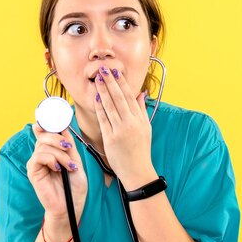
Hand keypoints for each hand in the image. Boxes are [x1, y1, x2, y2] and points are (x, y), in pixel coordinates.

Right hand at [26, 124, 87, 226]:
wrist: (71, 207)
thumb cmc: (74, 188)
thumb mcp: (76, 161)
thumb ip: (69, 145)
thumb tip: (64, 127)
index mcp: (52, 151)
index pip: (45, 131)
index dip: (48, 122)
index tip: (57, 119)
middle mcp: (42, 155)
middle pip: (43, 134)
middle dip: (58, 138)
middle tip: (68, 148)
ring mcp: (36, 163)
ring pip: (43, 145)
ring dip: (60, 154)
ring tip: (69, 167)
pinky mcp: (33, 172)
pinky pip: (39, 156)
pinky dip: (51, 160)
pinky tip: (58, 169)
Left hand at [93, 66, 157, 189]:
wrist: (137, 171)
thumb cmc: (141, 150)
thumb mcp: (146, 128)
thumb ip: (142, 110)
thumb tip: (141, 93)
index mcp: (140, 120)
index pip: (130, 97)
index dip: (122, 83)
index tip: (116, 72)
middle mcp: (131, 123)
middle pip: (119, 98)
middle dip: (111, 82)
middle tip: (104, 69)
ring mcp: (120, 130)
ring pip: (110, 106)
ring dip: (103, 91)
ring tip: (98, 79)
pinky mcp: (111, 138)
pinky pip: (104, 119)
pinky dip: (100, 107)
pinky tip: (96, 97)